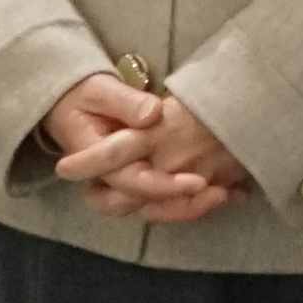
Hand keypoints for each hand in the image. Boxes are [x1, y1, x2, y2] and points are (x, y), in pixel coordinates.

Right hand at [51, 87, 246, 224]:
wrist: (70, 105)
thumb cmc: (85, 95)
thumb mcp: (101, 91)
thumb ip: (125, 102)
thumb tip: (153, 115)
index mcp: (94, 160)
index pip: (130, 182)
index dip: (164, 186)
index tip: (198, 181)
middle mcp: (108, 180)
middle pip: (144, 208)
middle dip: (183, 206)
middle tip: (219, 193)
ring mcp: (125, 184)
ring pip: (156, 211)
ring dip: (191, 207)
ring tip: (229, 194)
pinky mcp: (141, 181)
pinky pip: (165, 203)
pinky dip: (195, 201)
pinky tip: (231, 193)